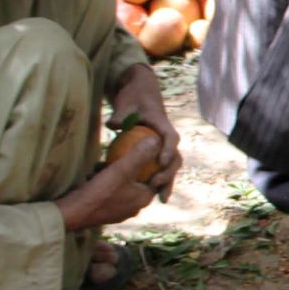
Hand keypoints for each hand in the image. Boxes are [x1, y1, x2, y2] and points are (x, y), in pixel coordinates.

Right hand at [56, 145, 159, 233]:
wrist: (72, 215)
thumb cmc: (100, 192)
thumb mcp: (122, 169)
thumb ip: (140, 154)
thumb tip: (156, 140)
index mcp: (143, 199)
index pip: (157, 177)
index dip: (155, 161)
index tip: (146, 146)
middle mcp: (134, 207)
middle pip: (140, 180)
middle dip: (133, 165)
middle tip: (126, 150)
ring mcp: (119, 210)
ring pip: (123, 184)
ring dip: (117, 171)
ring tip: (108, 158)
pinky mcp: (105, 210)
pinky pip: (110, 190)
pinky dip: (105, 179)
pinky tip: (96, 169)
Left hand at [109, 68, 182, 199]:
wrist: (141, 90)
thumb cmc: (133, 95)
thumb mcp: (125, 102)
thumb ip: (120, 114)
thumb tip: (113, 125)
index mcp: (163, 124)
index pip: (171, 137)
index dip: (168, 150)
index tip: (162, 162)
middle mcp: (167, 136)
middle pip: (175, 157)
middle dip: (169, 173)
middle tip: (157, 185)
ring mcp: (163, 144)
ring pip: (170, 166)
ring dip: (167, 182)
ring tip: (161, 199)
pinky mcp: (157, 150)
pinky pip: (159, 167)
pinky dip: (158, 179)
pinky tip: (149, 194)